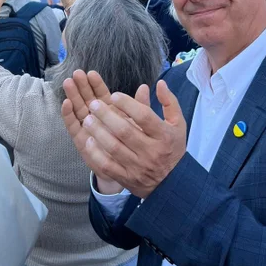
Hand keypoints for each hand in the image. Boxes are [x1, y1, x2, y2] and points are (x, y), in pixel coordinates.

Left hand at [62, 76, 186, 198]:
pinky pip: (108, 166)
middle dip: (107, 116)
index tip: (114, 95)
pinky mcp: (127, 178)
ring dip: (98, 132)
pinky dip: (97, 153)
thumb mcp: (177, 123)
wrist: (173, 183)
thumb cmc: (172, 147)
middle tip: (94, 104)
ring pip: (114, 148)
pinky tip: (89, 141)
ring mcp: (138, 166)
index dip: (127, 104)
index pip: (144, 117)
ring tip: (87, 119)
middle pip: (125, 131)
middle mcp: (151, 151)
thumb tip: (160, 83)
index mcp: (163, 135)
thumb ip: (169, 102)